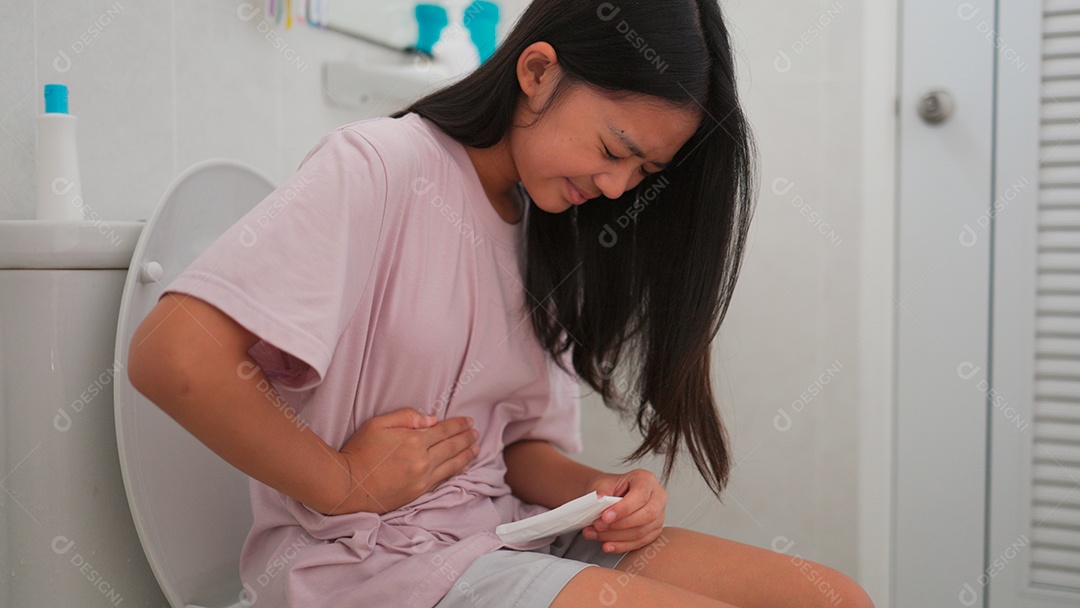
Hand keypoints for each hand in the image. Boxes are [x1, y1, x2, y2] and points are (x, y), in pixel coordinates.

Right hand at [326, 408, 478, 514]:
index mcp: (414, 441)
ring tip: (476, 449)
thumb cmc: (359, 451)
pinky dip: (455, 472)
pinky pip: (443, 480)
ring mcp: (422, 479)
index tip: (469, 422)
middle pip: (451, 447)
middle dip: (466, 439)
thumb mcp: (378, 424)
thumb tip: (431, 420)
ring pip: (452, 465)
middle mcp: (423, 461)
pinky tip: (461, 467)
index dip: (458, 425)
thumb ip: (406, 417)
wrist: (347, 485)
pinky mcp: (418, 493)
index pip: (444, 431)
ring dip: (466, 456)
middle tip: (476, 433)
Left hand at [581, 469, 666, 552]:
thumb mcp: (602, 484)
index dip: (623, 508)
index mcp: (646, 480)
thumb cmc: (610, 488)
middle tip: (599, 525)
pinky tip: (607, 545)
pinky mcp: (654, 531)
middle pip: (647, 515)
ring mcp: (659, 516)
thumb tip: (599, 500)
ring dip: (617, 537)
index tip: (605, 517)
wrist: (610, 495)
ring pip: (642, 531)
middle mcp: (657, 497)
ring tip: (596, 534)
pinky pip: (640, 543)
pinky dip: (621, 546)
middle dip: (620, 524)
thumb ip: (601, 492)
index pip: (640, 495)